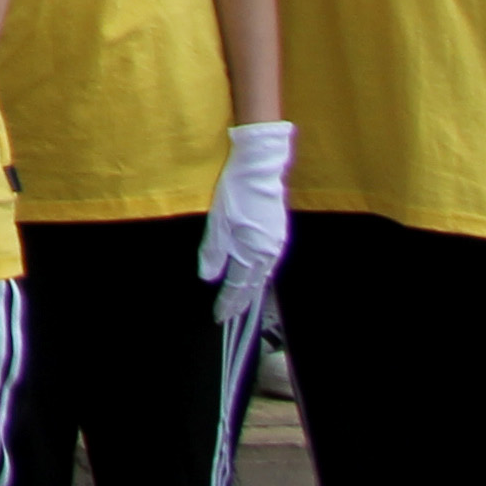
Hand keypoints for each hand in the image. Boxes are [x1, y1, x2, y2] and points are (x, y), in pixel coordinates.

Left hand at [199, 122, 296, 328]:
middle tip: (228, 317)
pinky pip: (268, 263)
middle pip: (252, 285)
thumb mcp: (216, 222)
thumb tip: (207, 277)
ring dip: (250, 290)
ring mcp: (276, 244)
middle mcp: (268, 253)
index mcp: (251, 253)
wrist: (260, 168)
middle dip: (239, 302)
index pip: (237, 286)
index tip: (219, 316)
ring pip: (262, 275)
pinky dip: (258, 275)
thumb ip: (213, 252)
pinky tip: (253, 276)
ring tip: (240, 303)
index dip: (227, 303)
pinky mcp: (278, 234)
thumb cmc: (235, 193)